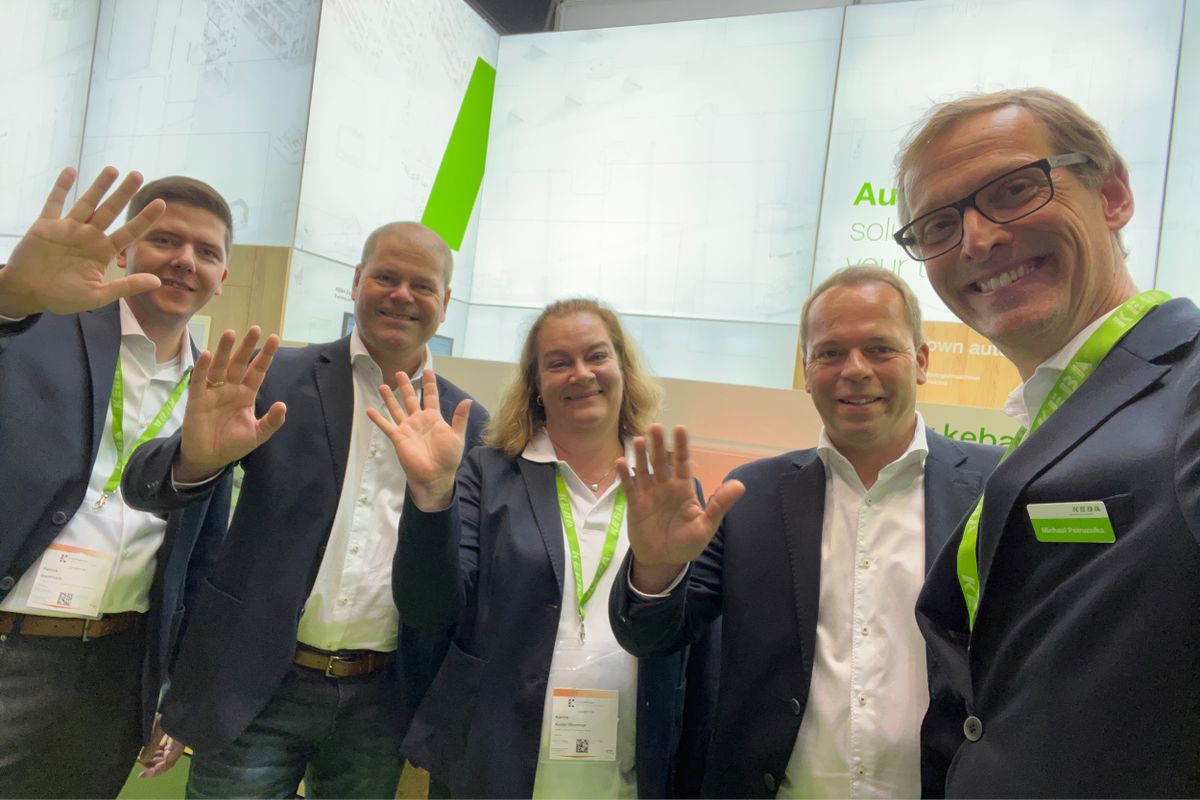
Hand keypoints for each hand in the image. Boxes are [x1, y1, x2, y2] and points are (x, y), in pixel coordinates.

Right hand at [0, 166, 166, 317]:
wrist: (27, 294)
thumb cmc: (62, 298)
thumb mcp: (98, 296)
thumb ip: (126, 286)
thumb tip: (157, 281)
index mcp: (102, 252)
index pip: (128, 232)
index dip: (144, 218)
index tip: (161, 203)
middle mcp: (88, 237)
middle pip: (110, 211)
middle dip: (124, 193)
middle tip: (138, 175)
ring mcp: (68, 229)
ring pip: (87, 202)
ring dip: (99, 186)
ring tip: (113, 169)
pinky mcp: (46, 226)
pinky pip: (55, 202)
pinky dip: (62, 187)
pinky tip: (71, 171)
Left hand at [137, 713, 185, 777]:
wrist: (179, 695)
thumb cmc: (171, 710)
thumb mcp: (159, 728)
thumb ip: (152, 745)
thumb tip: (143, 760)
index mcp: (178, 744)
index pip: (167, 764)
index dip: (155, 771)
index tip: (141, 775)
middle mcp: (176, 744)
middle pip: (164, 761)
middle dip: (151, 764)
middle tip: (137, 762)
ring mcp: (173, 738)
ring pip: (161, 754)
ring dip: (150, 757)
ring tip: (137, 756)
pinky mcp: (169, 732)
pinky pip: (160, 746)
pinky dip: (151, 749)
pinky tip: (142, 749)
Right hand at [174, 327, 287, 481]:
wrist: (209, 458)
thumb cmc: (233, 444)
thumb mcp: (257, 434)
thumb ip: (271, 421)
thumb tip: (283, 405)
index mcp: (246, 394)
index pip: (257, 370)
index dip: (265, 355)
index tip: (274, 338)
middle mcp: (230, 388)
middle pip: (239, 363)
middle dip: (246, 346)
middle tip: (255, 329)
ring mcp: (213, 392)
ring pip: (220, 367)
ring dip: (224, 351)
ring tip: (230, 333)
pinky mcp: (197, 399)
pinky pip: (200, 381)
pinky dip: (203, 368)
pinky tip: (208, 355)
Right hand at [367, 369, 471, 511]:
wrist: (435, 476)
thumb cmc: (448, 457)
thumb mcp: (457, 436)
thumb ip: (460, 418)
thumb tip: (468, 400)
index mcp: (434, 418)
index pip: (431, 396)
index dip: (429, 384)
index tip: (428, 370)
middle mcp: (419, 420)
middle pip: (411, 398)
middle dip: (406, 386)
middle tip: (400, 372)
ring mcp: (407, 428)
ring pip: (396, 409)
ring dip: (389, 398)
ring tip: (382, 385)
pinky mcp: (398, 438)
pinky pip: (386, 426)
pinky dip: (377, 418)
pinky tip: (369, 410)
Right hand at [617, 424, 744, 592]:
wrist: (665, 561)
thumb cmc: (687, 543)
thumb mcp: (707, 525)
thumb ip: (720, 505)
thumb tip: (740, 485)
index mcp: (684, 489)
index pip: (683, 463)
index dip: (682, 446)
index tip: (680, 428)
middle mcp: (665, 487)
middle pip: (662, 461)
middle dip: (659, 445)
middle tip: (656, 427)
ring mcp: (649, 494)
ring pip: (644, 470)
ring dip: (640, 455)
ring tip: (637, 440)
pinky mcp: (635, 505)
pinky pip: (629, 487)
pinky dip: (625, 475)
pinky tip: (620, 462)